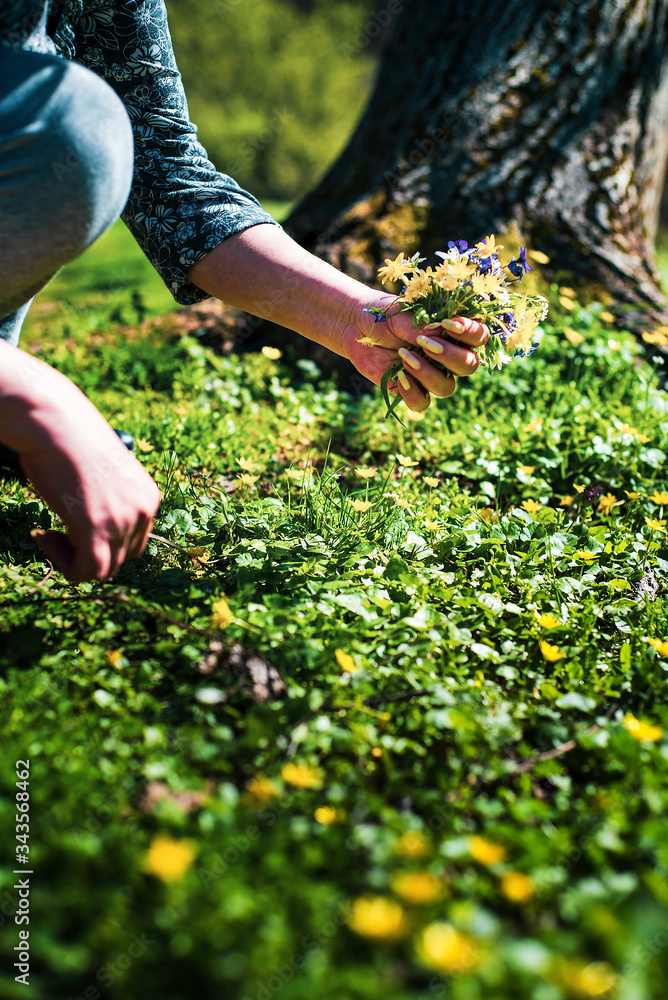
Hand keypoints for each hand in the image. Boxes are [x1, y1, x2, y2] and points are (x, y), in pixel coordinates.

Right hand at [0, 343, 159, 581]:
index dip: (105, 541)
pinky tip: (47, 539)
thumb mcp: (105, 473)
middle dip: (91, 552)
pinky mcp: (97, 529)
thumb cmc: (72, 440)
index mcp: (149, 497)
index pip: (135, 541)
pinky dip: (67, 566)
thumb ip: (111, 500)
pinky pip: (89, 572)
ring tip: (51, 536)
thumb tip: (96, 519)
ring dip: (75, 560)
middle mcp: (143, 511)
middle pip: (123, 557)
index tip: (75, 525)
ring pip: (104, 569)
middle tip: (60, 533)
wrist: (56, 422)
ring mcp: (122, 521)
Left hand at [341, 293, 488, 410]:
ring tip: (405, 356)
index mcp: (452, 333)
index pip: (479, 336)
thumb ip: (422, 325)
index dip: (471, 333)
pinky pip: (422, 403)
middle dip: (451, 356)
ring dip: (428, 374)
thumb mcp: (403, 315)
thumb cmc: (385, 315)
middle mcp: (447, 356)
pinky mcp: (411, 390)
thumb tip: (440, 334)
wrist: (356, 327)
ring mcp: (431, 375)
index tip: (449, 324)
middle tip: (425, 344)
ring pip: (447, 387)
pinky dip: (412, 393)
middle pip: (469, 365)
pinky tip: (400, 377)